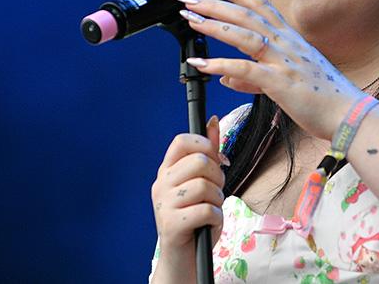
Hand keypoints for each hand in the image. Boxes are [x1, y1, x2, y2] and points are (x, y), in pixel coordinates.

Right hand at [151, 116, 224, 256]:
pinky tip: (209, 223)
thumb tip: (213, 121)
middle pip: (199, 162)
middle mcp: (161, 184)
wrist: (184, 257)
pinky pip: (206, 210)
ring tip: (211, 209)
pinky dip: (216, 218)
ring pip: (205, 186)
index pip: (181, 141)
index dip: (204, 144)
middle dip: (217, 176)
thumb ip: (208, 153)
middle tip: (215, 191)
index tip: (214, 159)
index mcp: (167, 171)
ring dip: (217, 200)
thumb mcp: (202, 183)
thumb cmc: (195, 218)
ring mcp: (164, 204)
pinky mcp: (171, 224)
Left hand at [174, 0, 362, 139]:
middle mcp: (286, 43)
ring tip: (190, 19)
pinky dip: (219, 64)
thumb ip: (255, 77)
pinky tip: (200, 63)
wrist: (349, 115)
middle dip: (214, 3)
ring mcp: (284, 61)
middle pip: (246, 14)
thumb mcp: (287, 81)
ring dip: (214, 24)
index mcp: (290, 38)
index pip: (259, 5)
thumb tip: (227, 78)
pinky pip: (245, 68)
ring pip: (244, 34)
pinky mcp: (280, 82)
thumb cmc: (323, 98)